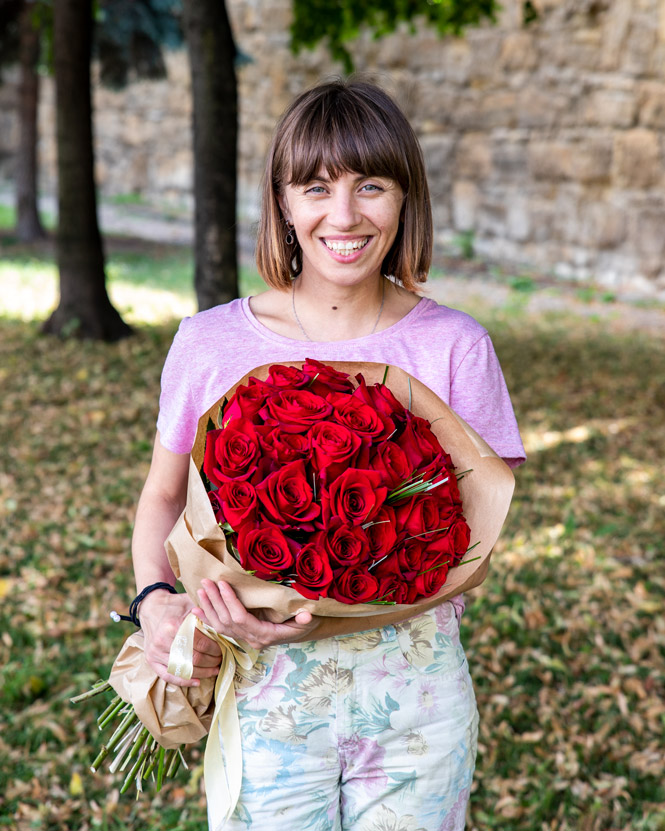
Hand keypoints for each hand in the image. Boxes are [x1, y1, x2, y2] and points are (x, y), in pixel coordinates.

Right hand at [139, 589, 221, 686]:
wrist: (151, 607)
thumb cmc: (175, 604)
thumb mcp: (190, 602)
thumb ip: (205, 611)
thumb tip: (224, 622)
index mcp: (173, 626)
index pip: (200, 643)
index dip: (215, 649)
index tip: (223, 649)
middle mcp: (162, 641)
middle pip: (193, 659)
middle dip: (211, 661)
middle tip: (221, 659)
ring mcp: (155, 652)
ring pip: (183, 669)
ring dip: (202, 672)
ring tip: (214, 670)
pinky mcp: (150, 660)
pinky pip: (168, 675)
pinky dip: (184, 681)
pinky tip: (197, 681)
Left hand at [196, 579, 315, 650]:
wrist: (301, 633)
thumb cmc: (303, 624)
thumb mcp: (308, 621)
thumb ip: (304, 619)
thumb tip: (306, 615)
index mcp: (264, 635)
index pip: (240, 618)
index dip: (230, 601)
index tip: (222, 584)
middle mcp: (251, 640)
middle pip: (227, 621)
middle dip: (214, 600)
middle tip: (206, 582)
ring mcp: (245, 639)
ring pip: (221, 625)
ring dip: (209, 607)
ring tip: (200, 590)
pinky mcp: (241, 636)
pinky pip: (221, 629)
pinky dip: (208, 619)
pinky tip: (196, 610)